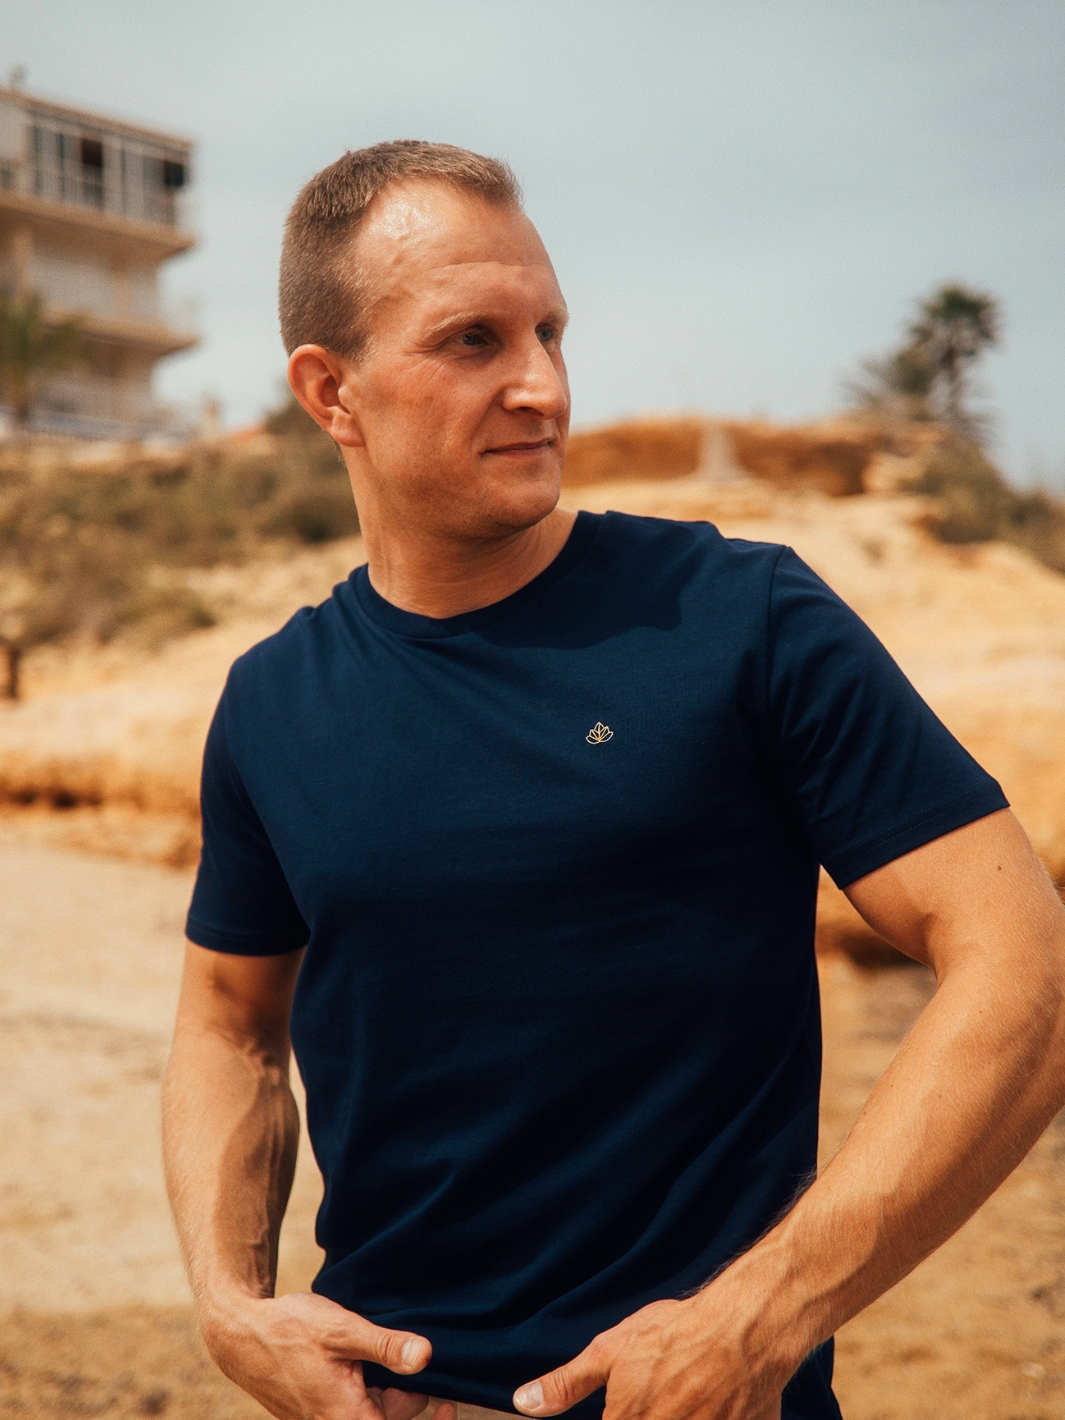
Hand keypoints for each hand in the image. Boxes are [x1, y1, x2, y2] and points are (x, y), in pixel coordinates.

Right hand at [201, 1289, 456, 1419]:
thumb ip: (385, 1346)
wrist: (242, 1335)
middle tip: (400, 1352)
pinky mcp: (318, 1413)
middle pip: (392, 1416)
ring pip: (375, 1409)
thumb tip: (426, 1355)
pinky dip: (367, 1386)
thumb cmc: (290, 1330)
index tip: (449, 1402)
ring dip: (384, 1386)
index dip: (431, 1415)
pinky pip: (355, 1406)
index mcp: (348, 1418)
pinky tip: (361, 1361)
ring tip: (374, 1351)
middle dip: (405, 1390)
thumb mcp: (343, 1330)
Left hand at [512, 1294, 785, 1419]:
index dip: (614, 1416)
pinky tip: (706, 1403)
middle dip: (645, 1412)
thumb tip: (524, 1402)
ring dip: (676, 1412)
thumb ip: (567, 1384)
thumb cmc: (677, 1335)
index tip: (623, 1406)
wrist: (744, 1329)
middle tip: (660, 1390)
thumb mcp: (612, 1350)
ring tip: (681, 1396)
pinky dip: (707, 1416)